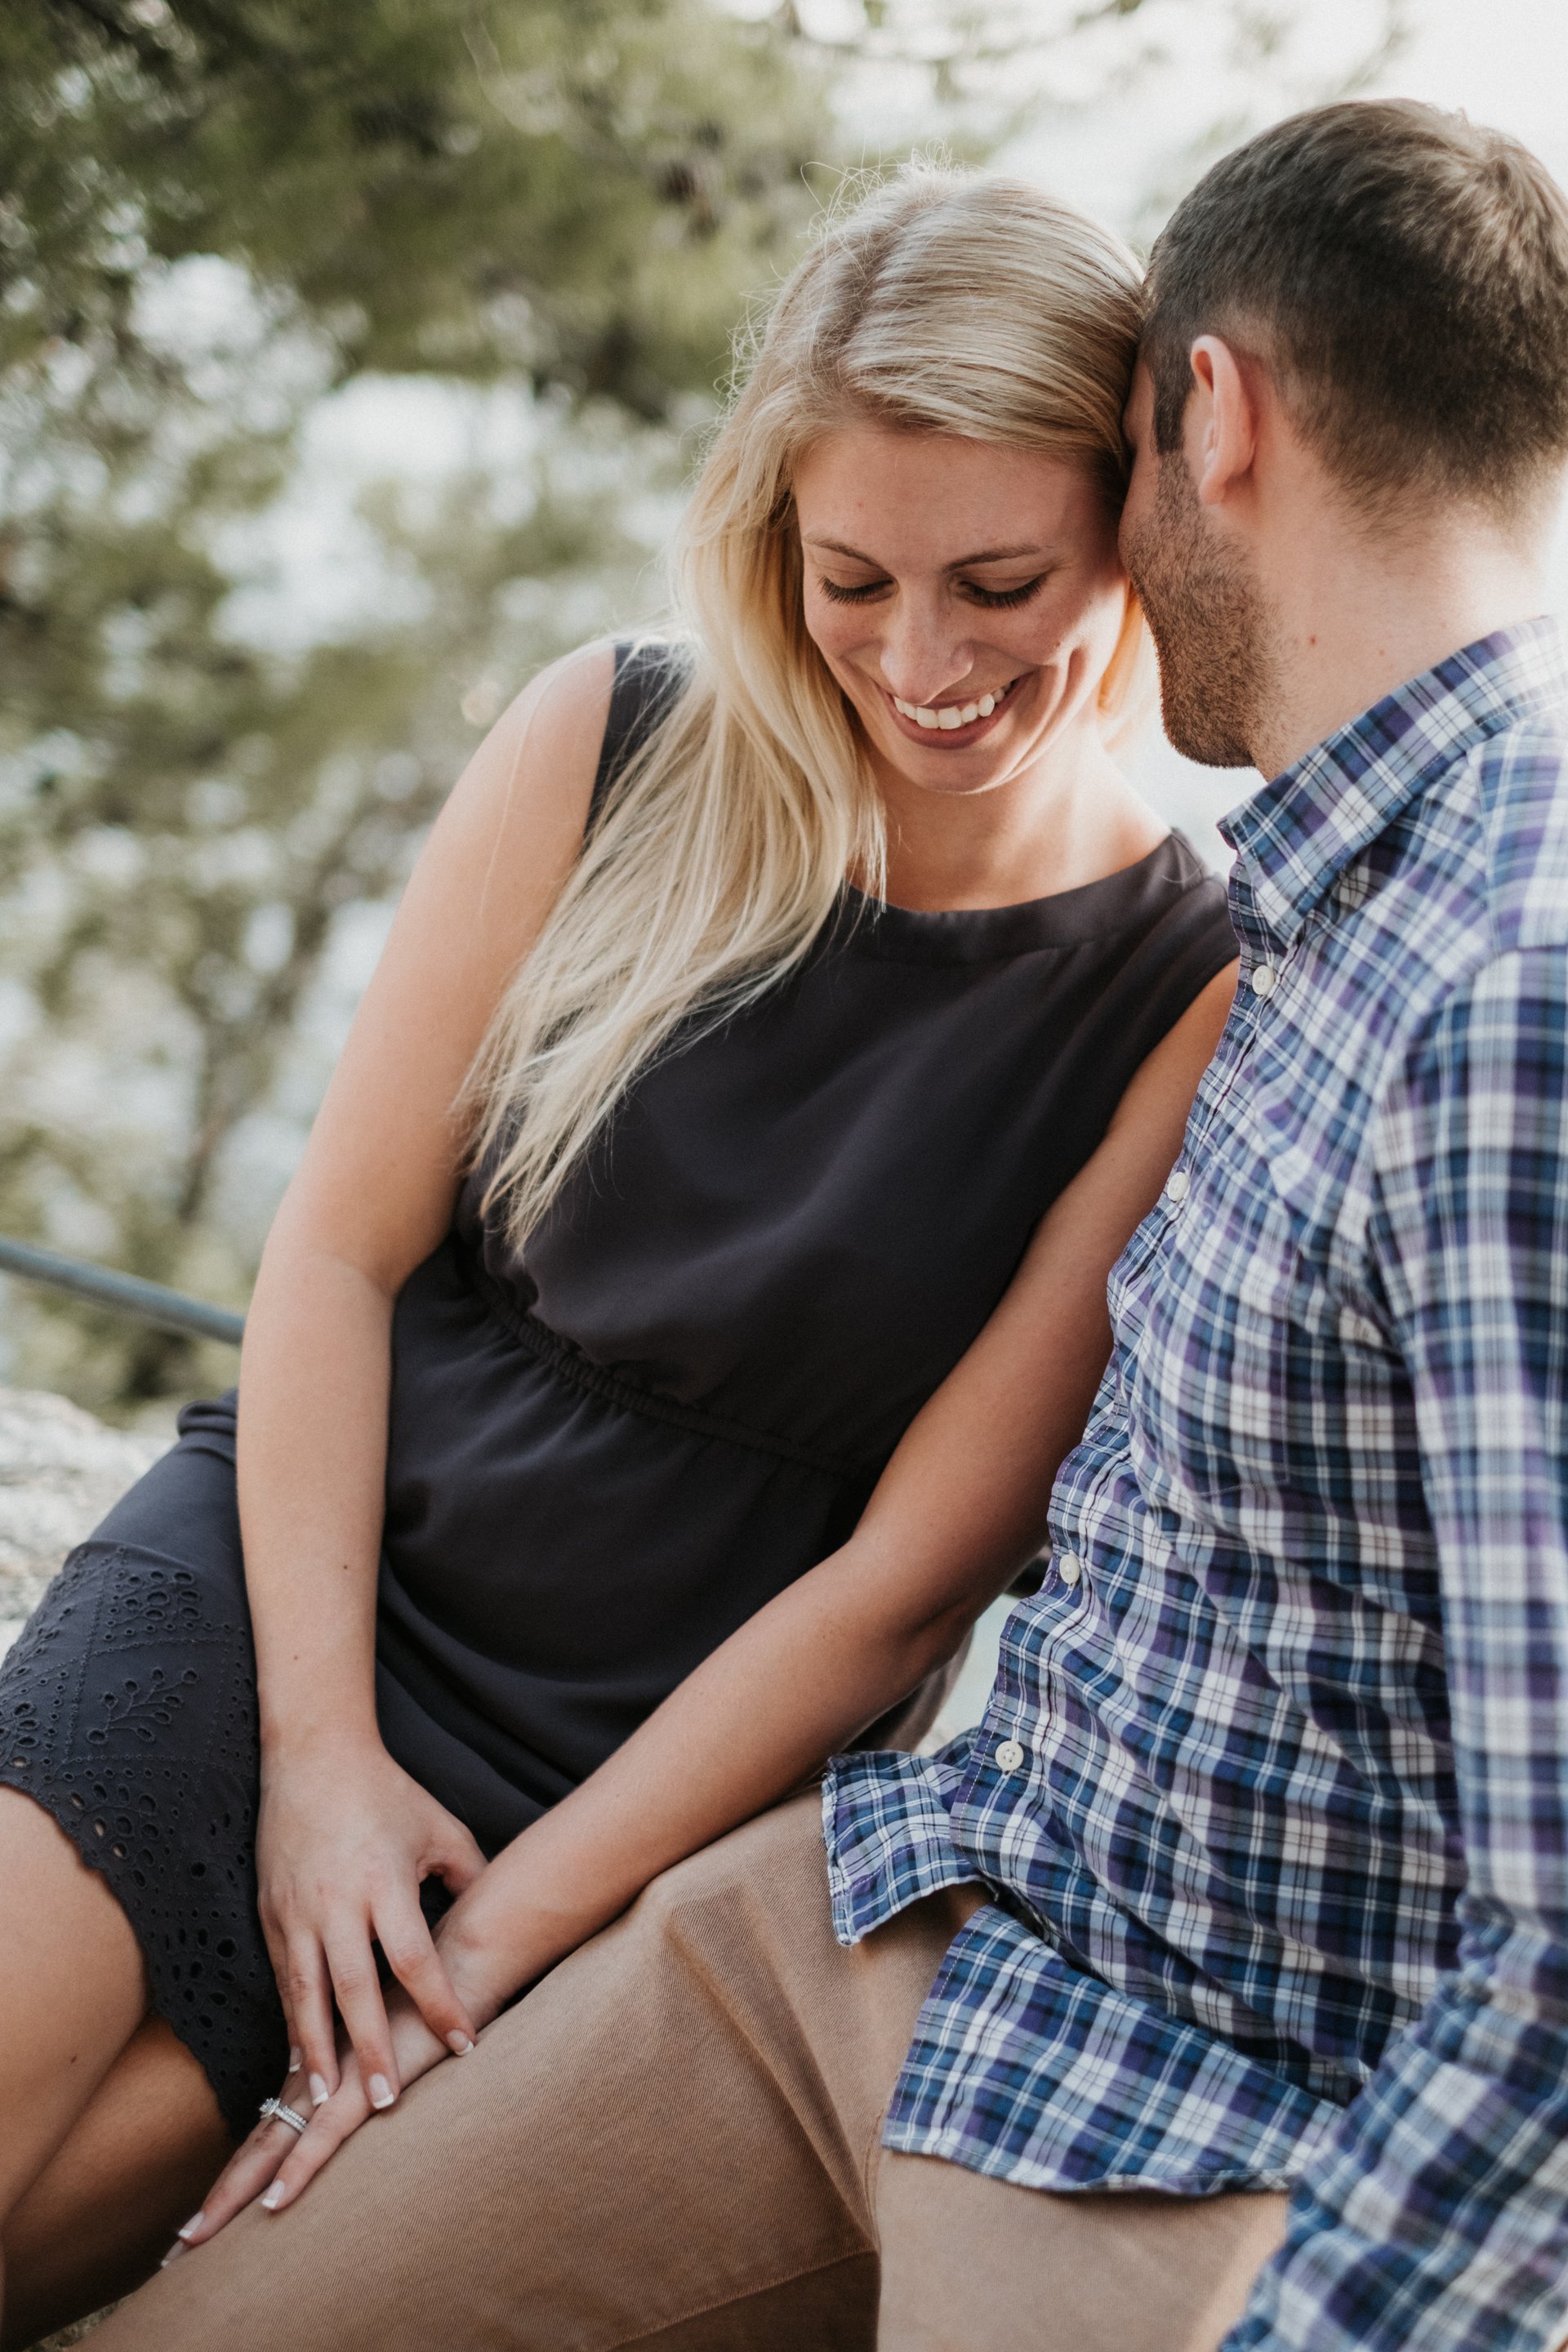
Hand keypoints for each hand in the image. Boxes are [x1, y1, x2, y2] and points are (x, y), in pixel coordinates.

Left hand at [168, 1987, 462, 2252]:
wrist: (454, 1971)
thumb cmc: (422, 2007)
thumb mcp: (385, 2054)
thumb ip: (361, 2076)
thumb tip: (350, 2105)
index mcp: (314, 2081)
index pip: (263, 2139)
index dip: (231, 2180)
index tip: (194, 2226)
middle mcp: (313, 2086)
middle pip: (255, 2152)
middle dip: (216, 2203)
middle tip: (174, 2251)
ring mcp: (334, 2086)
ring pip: (272, 2151)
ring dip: (233, 2197)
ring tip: (194, 2240)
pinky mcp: (364, 2088)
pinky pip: (325, 2139)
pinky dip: (298, 2172)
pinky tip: (274, 2202)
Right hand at [254, 1734, 484, 2110]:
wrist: (314, 1755)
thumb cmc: (388, 1793)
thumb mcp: (441, 1830)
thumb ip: (470, 1879)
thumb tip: (500, 1925)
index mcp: (385, 1881)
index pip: (414, 1959)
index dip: (440, 2005)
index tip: (465, 2044)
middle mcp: (336, 1901)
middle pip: (354, 1989)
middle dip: (369, 2049)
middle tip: (385, 2100)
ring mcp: (297, 1910)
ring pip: (305, 1994)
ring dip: (315, 2051)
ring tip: (323, 2102)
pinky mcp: (270, 1914)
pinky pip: (283, 1978)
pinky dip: (291, 2022)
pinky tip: (298, 2059)